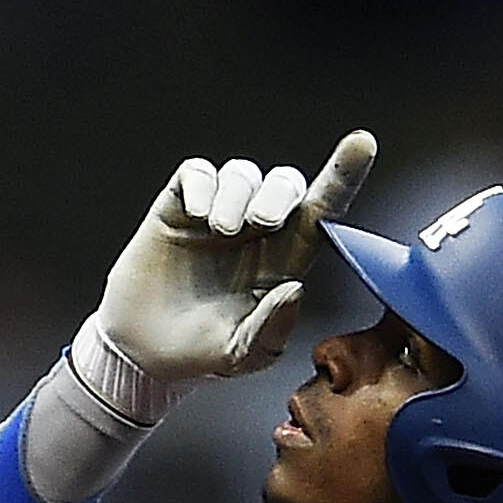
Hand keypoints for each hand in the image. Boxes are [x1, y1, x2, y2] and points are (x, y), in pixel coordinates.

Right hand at [94, 131, 375, 384]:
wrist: (140, 356)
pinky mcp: (178, 210)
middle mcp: (255, 233)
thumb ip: (272, 328)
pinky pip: (199, 173)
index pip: (322, 212)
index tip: (362, 145)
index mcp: (283, 261)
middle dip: (279, 194)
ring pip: (244, 174)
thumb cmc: (198, 357)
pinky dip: (202, 186)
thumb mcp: (242, 357)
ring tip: (219, 230)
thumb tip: (293, 288)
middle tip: (260, 223)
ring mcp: (216, 217)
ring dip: (237, 196)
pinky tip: (196, 215)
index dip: (344, 176)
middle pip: (285, 184)